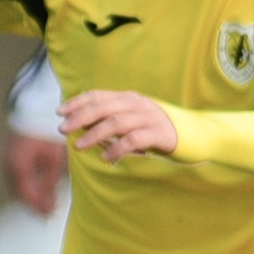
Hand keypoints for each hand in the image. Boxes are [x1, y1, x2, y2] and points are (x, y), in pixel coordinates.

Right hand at [3, 129, 66, 215]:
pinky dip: (27, 187)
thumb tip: (50, 206)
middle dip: (33, 205)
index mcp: (18, 168)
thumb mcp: (52, 159)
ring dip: (30, 197)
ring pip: (17, 188)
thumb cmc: (47, 132)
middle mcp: (8, 167)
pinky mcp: (9, 157)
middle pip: (20, 194)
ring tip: (45, 204)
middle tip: (48, 214)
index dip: (38, 209)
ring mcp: (6, 162)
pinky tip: (38, 189)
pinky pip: (16, 179)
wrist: (34, 110)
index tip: (50, 217)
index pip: (27, 197)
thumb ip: (50, 184)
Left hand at [62, 89, 184, 162]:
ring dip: (94, 134)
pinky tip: (106, 157)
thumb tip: (80, 124)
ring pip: (116, 122)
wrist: (193, 134)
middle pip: (103, 107)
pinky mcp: (160, 134)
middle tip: (63, 130)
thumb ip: (110, 118)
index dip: (77, 102)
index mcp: (128, 98)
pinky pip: (134, 140)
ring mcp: (149, 117)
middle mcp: (137, 104)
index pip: (98, 96)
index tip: (60, 112)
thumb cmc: (155, 128)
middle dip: (80, 117)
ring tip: (79, 146)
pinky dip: (117, 148)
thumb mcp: (131, 119)